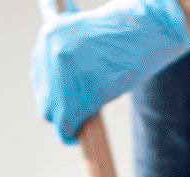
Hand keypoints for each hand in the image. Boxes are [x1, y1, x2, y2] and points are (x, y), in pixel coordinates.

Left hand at [30, 0, 189, 144]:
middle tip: (68, 120)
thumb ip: (68, 57)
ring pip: (53, 113)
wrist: (148, 27)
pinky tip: (75, 135)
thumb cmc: (125, 34)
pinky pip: (68, 123)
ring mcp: (65, 73)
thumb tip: (61, 90)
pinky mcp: (81, 92)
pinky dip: (71, 132)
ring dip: (63, 123)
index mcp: (50, 34)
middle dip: (56, 111)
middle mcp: (51, 51)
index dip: (51, 95)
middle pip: (45, 97)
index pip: (41, 76)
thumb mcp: (85, 38)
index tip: (59, 105)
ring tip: (74, 127)